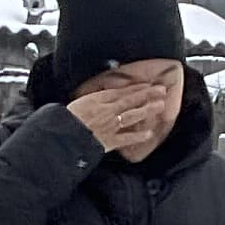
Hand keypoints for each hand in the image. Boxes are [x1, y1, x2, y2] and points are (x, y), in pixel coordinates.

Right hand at [67, 58, 183, 162]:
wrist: (62, 135)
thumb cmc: (65, 119)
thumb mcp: (78, 102)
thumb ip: (93, 98)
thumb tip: (103, 93)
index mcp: (98, 100)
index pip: (121, 91)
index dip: (136, 87)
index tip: (147, 84)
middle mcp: (107, 111)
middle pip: (130, 100)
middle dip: (147, 94)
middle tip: (161, 90)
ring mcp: (110, 125)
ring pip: (132, 115)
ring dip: (147, 110)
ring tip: (160, 105)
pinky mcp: (109, 140)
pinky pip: (126, 138)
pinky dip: (138, 136)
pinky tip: (149, 134)